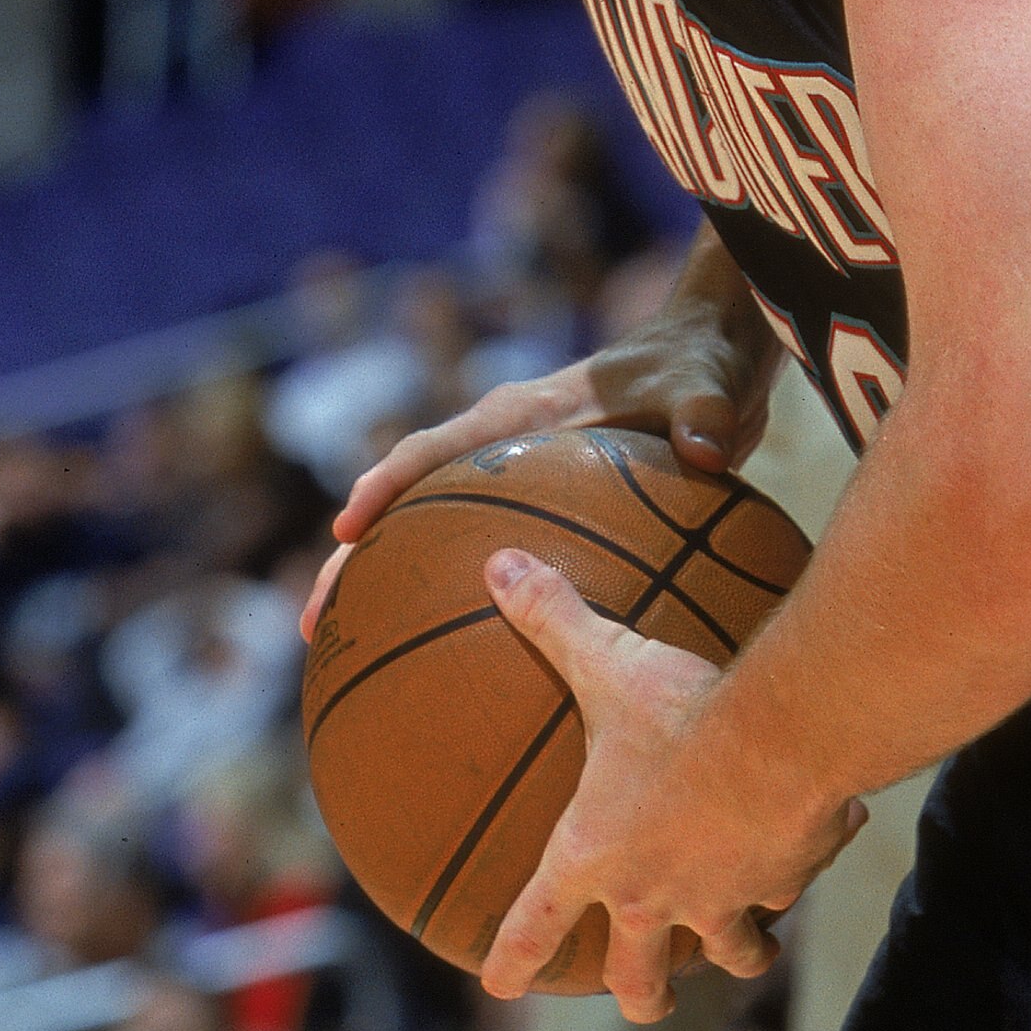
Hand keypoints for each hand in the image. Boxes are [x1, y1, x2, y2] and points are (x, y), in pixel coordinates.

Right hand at [297, 236, 780, 643]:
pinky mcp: (541, 509)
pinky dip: (465, 607)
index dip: (388, 484)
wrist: (713, 356)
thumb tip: (706, 447)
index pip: (436, 448)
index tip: (347, 527)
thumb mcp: (705, 386)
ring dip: (390, 591)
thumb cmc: (699, 364)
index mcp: (523, 414)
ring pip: (433, 538)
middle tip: (317, 624)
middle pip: (409, 505)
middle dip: (355, 560)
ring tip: (353, 658)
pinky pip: (491, 562)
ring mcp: (516, 479)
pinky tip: (468, 674)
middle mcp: (504, 446)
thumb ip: (704, 414)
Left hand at [478, 547, 864, 1021]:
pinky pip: (790, 887)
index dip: (513, 960)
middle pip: (640, 975)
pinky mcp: (783, 879)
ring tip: (744, 952)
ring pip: (729, 953)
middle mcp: (655, 894)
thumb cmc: (678, 711)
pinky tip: (818, 846)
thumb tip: (497, 564)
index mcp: (595, 856)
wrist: (781, 742)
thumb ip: (550, 616)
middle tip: (642, 999)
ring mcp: (724, 898)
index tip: (501, 986)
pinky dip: (798, 875)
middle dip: (641, 993)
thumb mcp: (607, 660)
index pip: (537, 926)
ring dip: (734, 954)